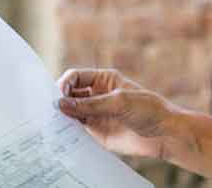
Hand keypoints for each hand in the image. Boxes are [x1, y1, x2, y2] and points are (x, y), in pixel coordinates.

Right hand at [56, 68, 186, 159]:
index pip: (76, 77)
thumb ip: (91, 104)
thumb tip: (61, 104)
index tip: (58, 95)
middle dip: (59, 100)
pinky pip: (75, 129)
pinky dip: (66, 131)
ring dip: (60, 117)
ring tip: (52, 124)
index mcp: (104, 79)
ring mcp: (95, 113)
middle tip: (49, 110)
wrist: (162, 134)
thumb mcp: (120, 102)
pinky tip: (61, 135)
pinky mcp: (95, 131)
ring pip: (70, 112)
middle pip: (69, 94)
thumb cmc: (148, 109)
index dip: (64, 83)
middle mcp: (97, 95)